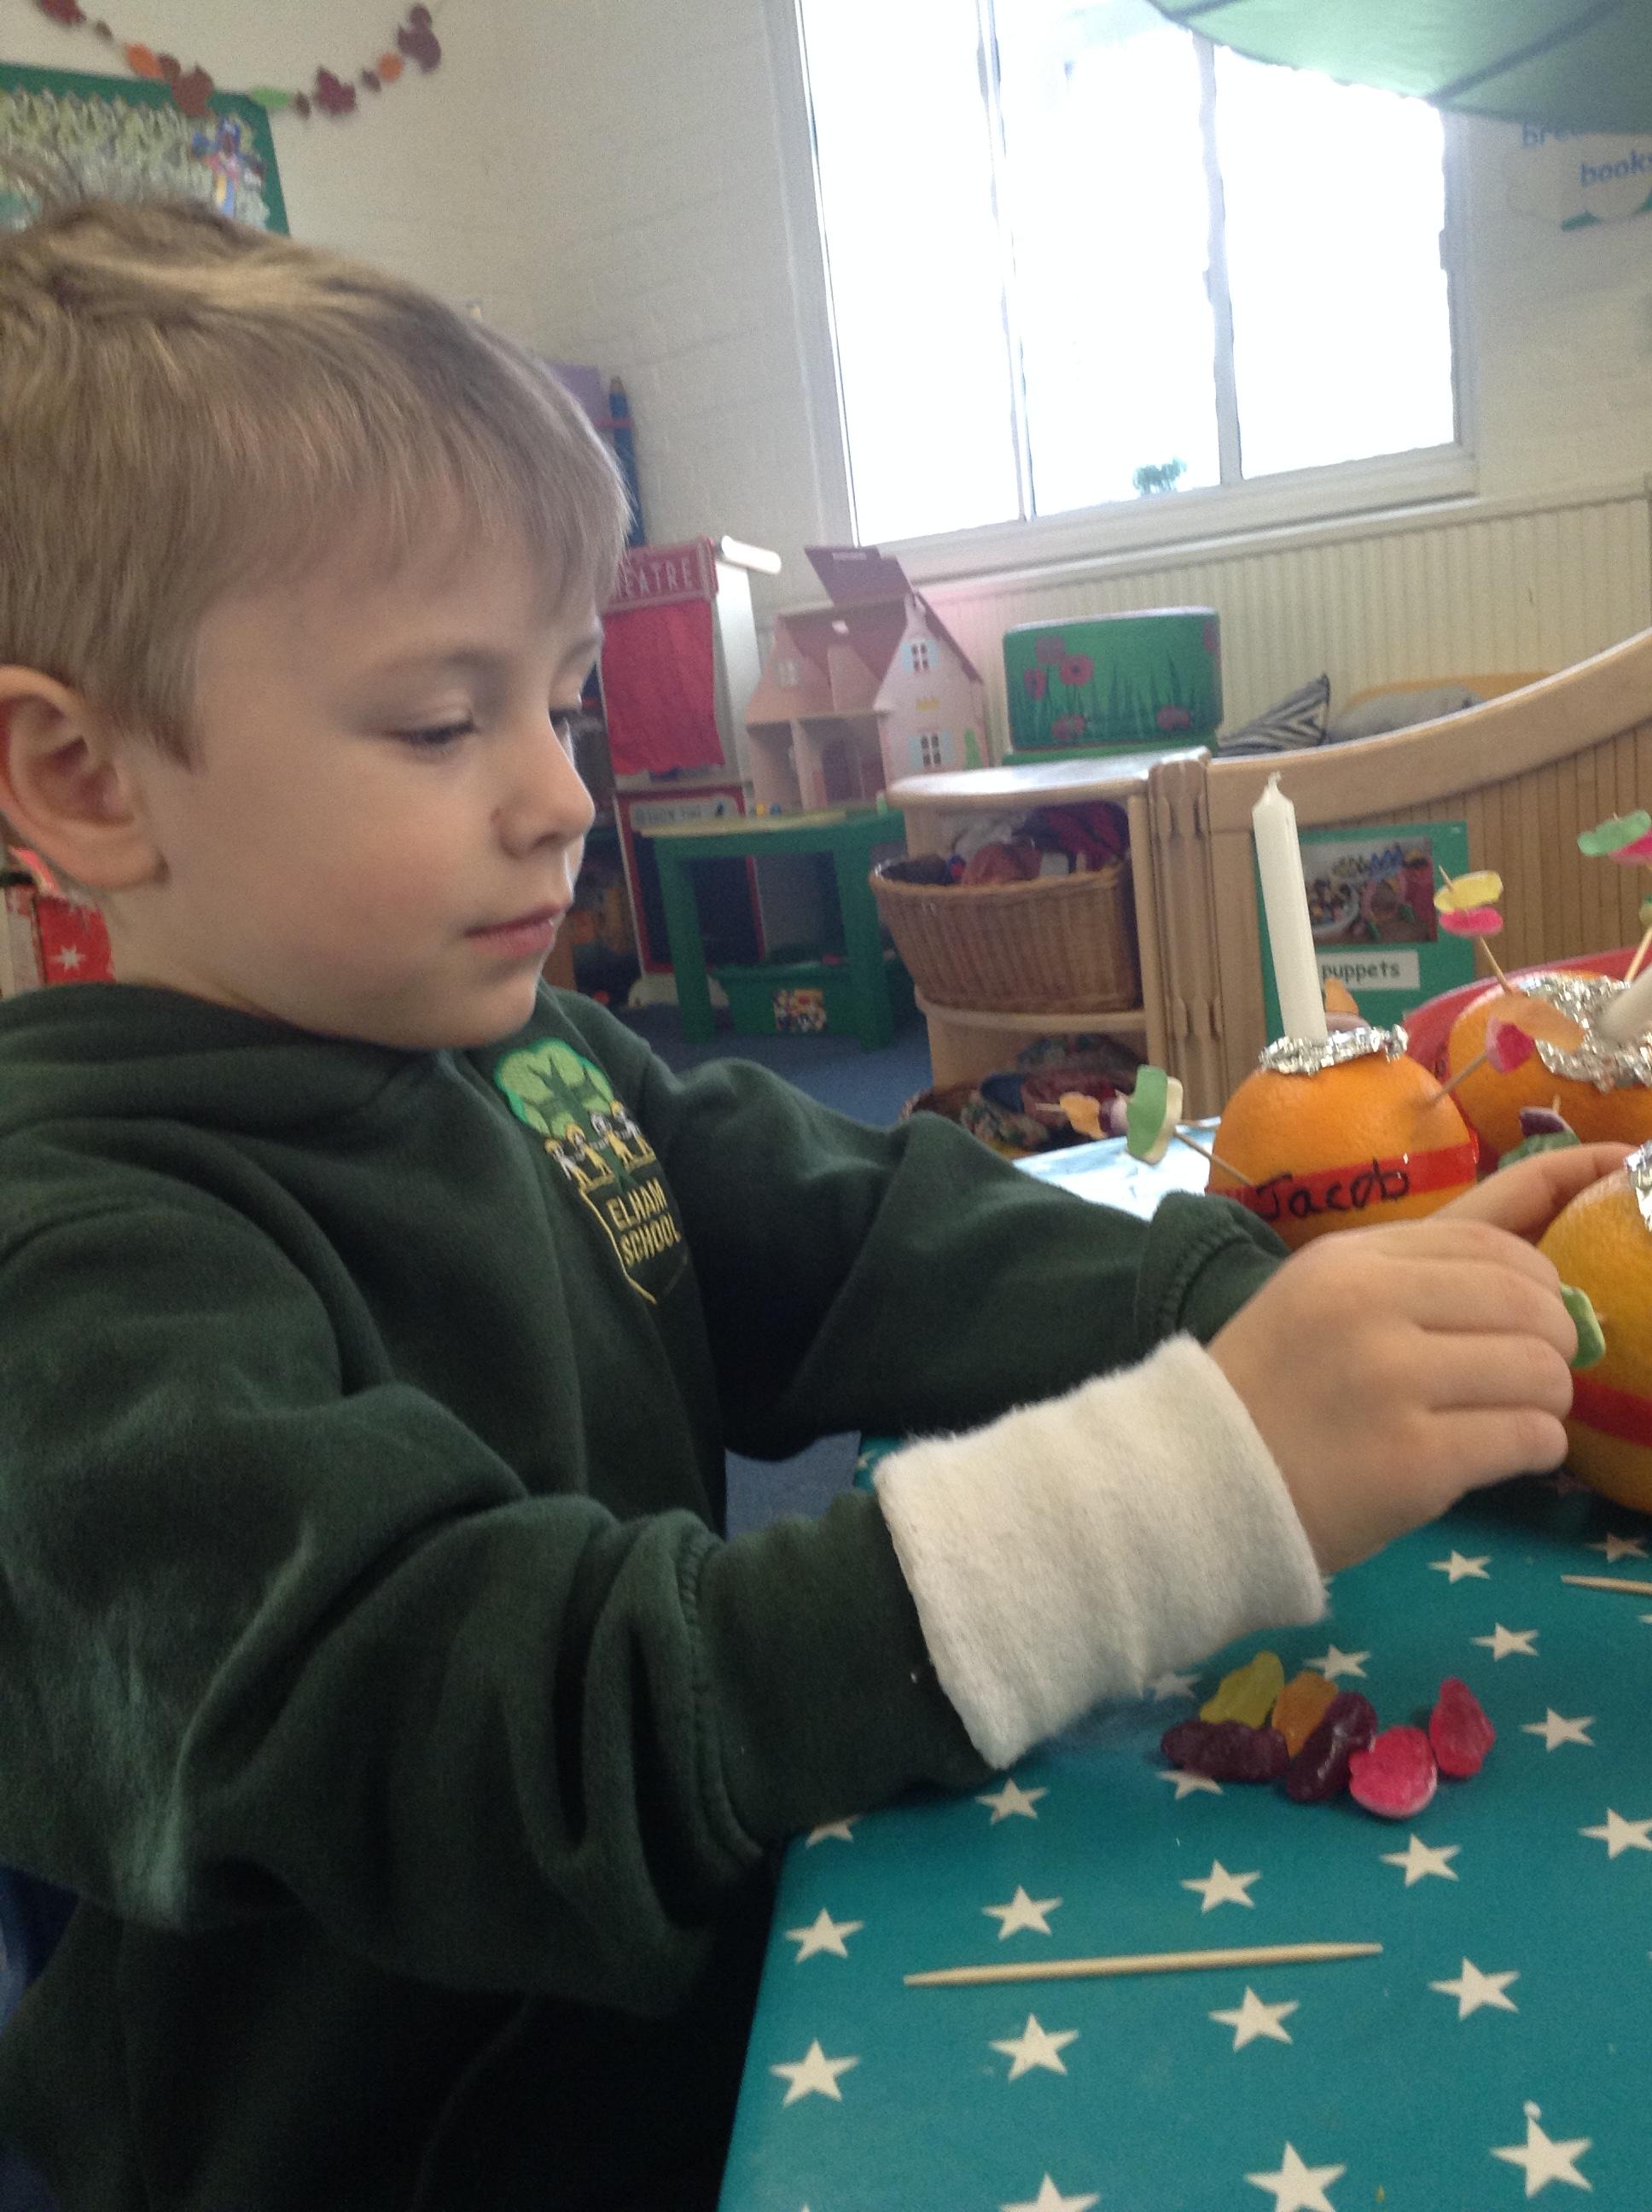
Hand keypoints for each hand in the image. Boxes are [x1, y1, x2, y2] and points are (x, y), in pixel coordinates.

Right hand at [1208, 1144, 1626, 1571]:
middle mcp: (1370, 1306)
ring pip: (1542, 1370)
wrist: (1196, 1486)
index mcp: (1349, 1261)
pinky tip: (1504, 1455)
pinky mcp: (1414, 1459)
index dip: (1545, 1269)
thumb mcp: (1319, 1301)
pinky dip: (1536, 1447)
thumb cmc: (1269, 1396)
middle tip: (1535, 1372)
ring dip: (1548, 1400)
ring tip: (1516, 1417)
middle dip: (1554, 1340)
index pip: (1492, 1239)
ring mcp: (1392, 1381)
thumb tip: (1544, 1278)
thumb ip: (1413, 1277)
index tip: (1556, 1299)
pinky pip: (1530, 1437)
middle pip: (1531, 1300)